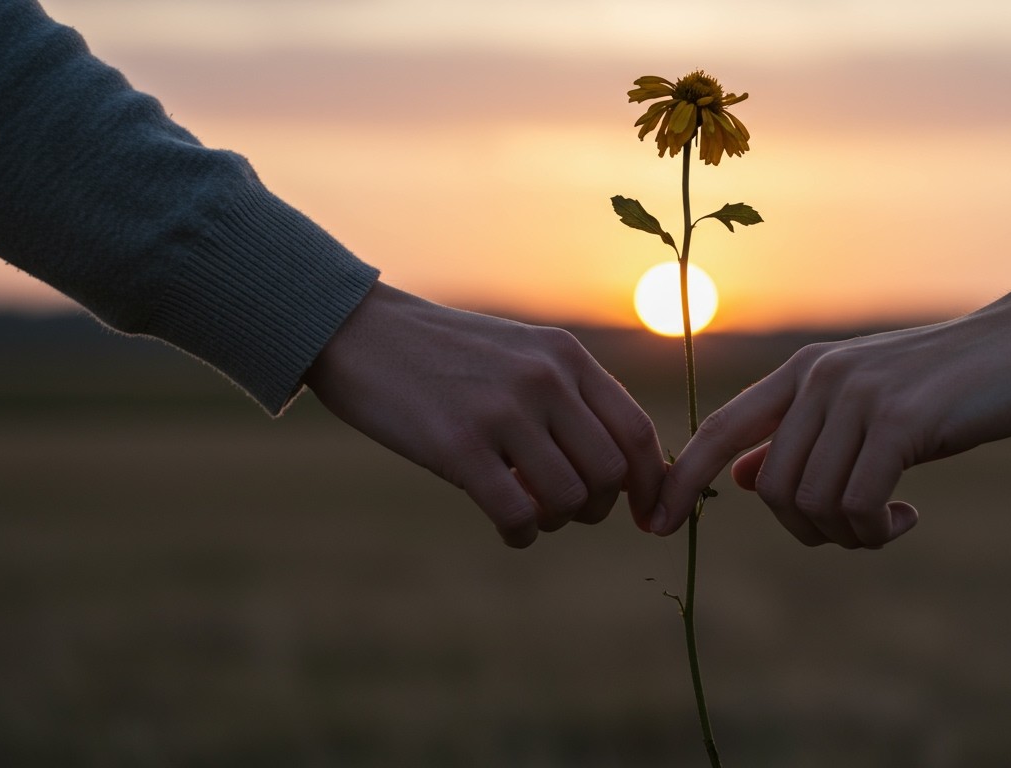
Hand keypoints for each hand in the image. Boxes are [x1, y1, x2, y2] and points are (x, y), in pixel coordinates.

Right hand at [303, 282, 663, 546]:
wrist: (359, 331)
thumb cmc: (445, 354)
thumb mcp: (520, 353)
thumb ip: (569, 396)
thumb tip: (620, 469)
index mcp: (565, 355)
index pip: (636, 431)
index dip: (652, 484)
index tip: (648, 516)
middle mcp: (543, 379)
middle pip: (608, 472)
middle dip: (597, 507)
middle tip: (568, 511)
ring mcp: (502, 411)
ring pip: (568, 498)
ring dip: (555, 521)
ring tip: (531, 513)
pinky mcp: (457, 445)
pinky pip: (517, 512)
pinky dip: (520, 533)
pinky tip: (508, 528)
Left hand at [653, 179, 1010, 548]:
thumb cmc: (946, 384)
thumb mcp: (862, 406)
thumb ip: (802, 436)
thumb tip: (745, 477)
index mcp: (801, 373)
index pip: (718, 429)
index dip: (681, 478)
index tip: (654, 523)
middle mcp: (819, 378)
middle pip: (773, 489)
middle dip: (808, 528)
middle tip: (859, 530)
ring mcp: (857, 396)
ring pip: (812, 501)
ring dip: (848, 534)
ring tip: (888, 521)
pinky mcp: (900, 420)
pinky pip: (857, 504)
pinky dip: (875, 530)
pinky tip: (906, 518)